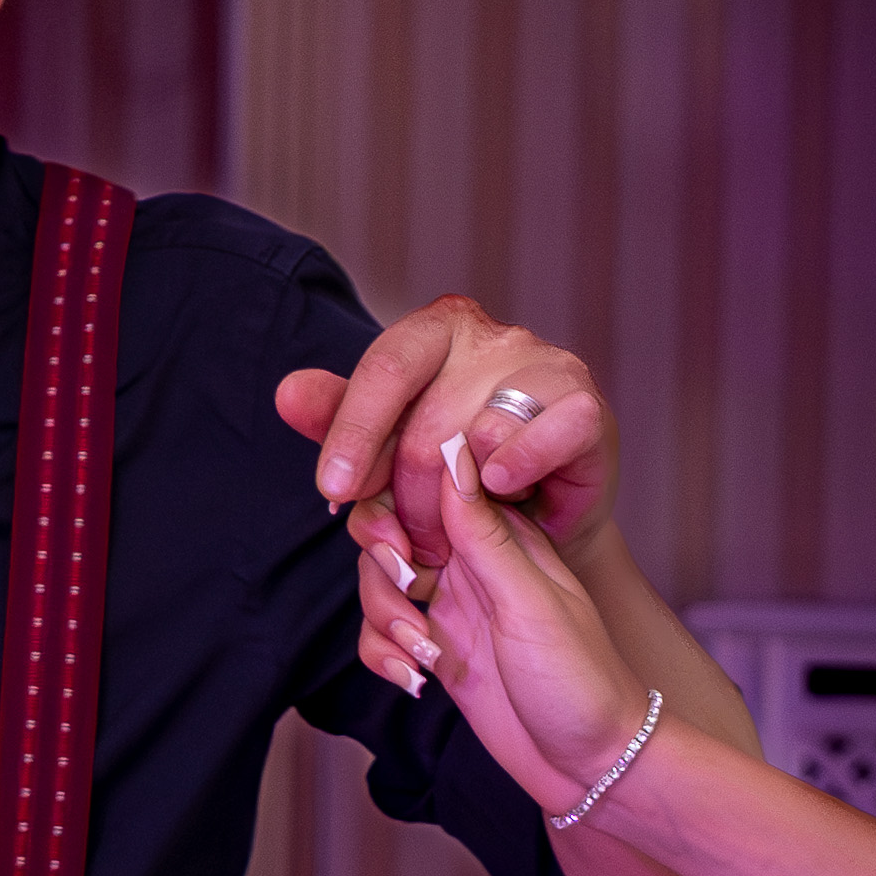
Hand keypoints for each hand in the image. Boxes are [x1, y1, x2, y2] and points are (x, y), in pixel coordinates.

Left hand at [276, 294, 615, 574]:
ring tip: (455, 532)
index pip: (382, 371)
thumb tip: (288, 394)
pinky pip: (547, 431)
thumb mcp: (385, 450)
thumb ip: (338, 420)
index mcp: (434, 331)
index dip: (353, 435)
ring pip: (480, 434)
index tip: (334, 493)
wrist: (538, 521)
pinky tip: (501, 489)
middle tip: (409, 544)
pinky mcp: (587, 406)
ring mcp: (546, 365)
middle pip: (428, 420)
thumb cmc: (454, 476)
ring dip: (459, 503)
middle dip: (408, 499)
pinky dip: (517, 466)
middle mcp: (490, 337)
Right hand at [354, 431, 651, 817]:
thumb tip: (453, 452)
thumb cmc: (581, 683)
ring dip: (382, 617)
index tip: (400, 547)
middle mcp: (474, 566)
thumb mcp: (530, 603)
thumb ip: (485, 533)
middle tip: (410, 599)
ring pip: (378, 586)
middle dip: (380, 567)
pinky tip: (414, 681)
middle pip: (391, 534)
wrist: (594, 768)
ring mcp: (453, 609)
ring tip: (419, 653)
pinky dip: (383, 655)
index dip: (398, 507)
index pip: (432, 488)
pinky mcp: (437, 652)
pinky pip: (381, 637)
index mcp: (505, 537)